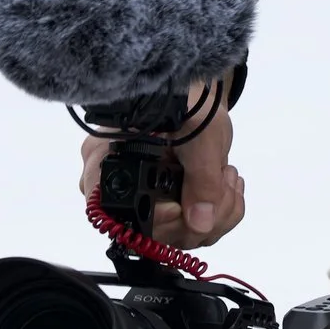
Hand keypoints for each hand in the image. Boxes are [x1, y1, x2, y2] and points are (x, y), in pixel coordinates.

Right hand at [78, 79, 245, 248]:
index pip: (121, 216)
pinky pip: (187, 229)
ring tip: (225, 175)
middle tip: (221, 180)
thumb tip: (200, 222)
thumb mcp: (201, 136)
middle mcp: (112, 183)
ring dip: (213, 213)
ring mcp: (136, 196)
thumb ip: (202, 180)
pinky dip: (214, 213)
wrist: (196, 94)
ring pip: (176, 235)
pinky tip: (222, 183)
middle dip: (199, 215)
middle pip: (153, 232)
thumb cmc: (189, 100)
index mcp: (105, 160)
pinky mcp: (160, 204)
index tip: (191, 204)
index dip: (163, 220)